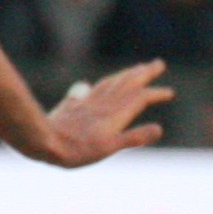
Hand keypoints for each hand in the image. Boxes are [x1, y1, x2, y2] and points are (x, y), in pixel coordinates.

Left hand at [40, 60, 170, 166]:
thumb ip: (134, 137)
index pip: (140, 97)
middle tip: (158, 64)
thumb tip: (159, 129)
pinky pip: (92, 88)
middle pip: (127, 82)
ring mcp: (88, 102)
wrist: (43, 140)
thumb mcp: (109, 148)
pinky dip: (99, 85)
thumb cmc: (77, 150)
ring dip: (126, 74)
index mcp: (115, 113)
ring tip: (136, 68)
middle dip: (143, 73)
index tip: (169, 92)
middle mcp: (104, 103)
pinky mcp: (74, 104)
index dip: (155, 93)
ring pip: (111, 82)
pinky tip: (91, 85)